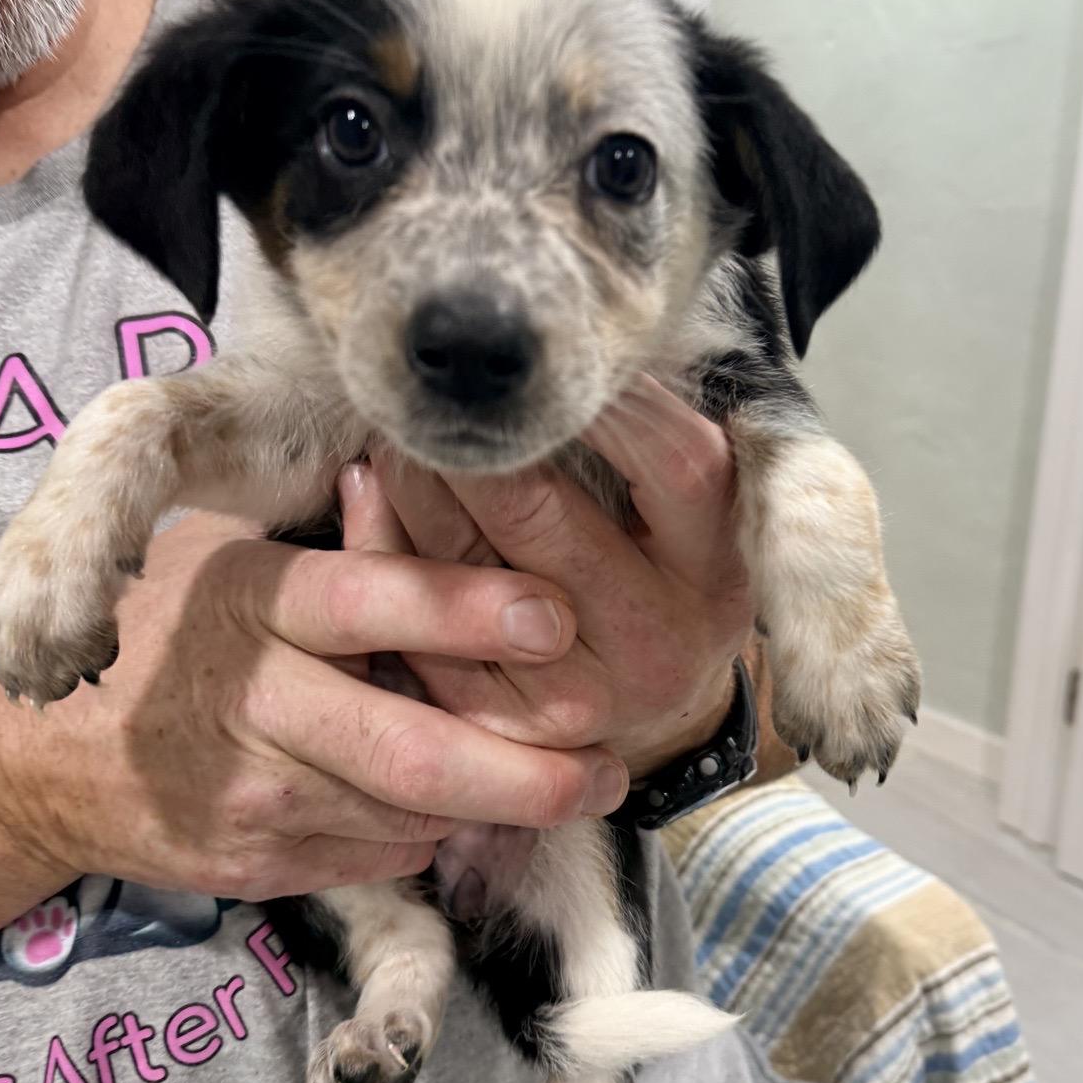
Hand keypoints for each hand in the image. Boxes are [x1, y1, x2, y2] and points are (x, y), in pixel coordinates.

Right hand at [0, 510, 629, 945]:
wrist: (48, 757)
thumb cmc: (174, 629)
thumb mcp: (237, 558)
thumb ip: (343, 544)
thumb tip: (453, 489)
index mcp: (254, 599)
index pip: (370, 602)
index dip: (468, 611)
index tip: (557, 618)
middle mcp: (253, 699)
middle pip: (409, 748)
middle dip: (526, 770)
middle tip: (609, 768)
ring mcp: (251, 792)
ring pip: (407, 813)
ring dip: (496, 804)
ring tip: (568, 785)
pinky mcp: (254, 862)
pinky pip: (378, 854)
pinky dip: (431, 831)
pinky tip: (457, 805)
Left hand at [341, 377, 753, 777]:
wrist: (660, 718)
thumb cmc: (662, 581)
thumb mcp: (689, 522)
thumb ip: (642, 444)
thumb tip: (537, 360)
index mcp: (715, 572)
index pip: (672, 461)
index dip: (602, 394)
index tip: (542, 350)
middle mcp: (656, 637)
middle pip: (537, 509)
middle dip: (468, 437)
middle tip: (428, 389)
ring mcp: (582, 694)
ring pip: (460, 569)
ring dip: (411, 486)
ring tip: (392, 437)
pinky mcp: (507, 732)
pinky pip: (417, 631)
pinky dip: (380, 556)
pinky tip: (368, 503)